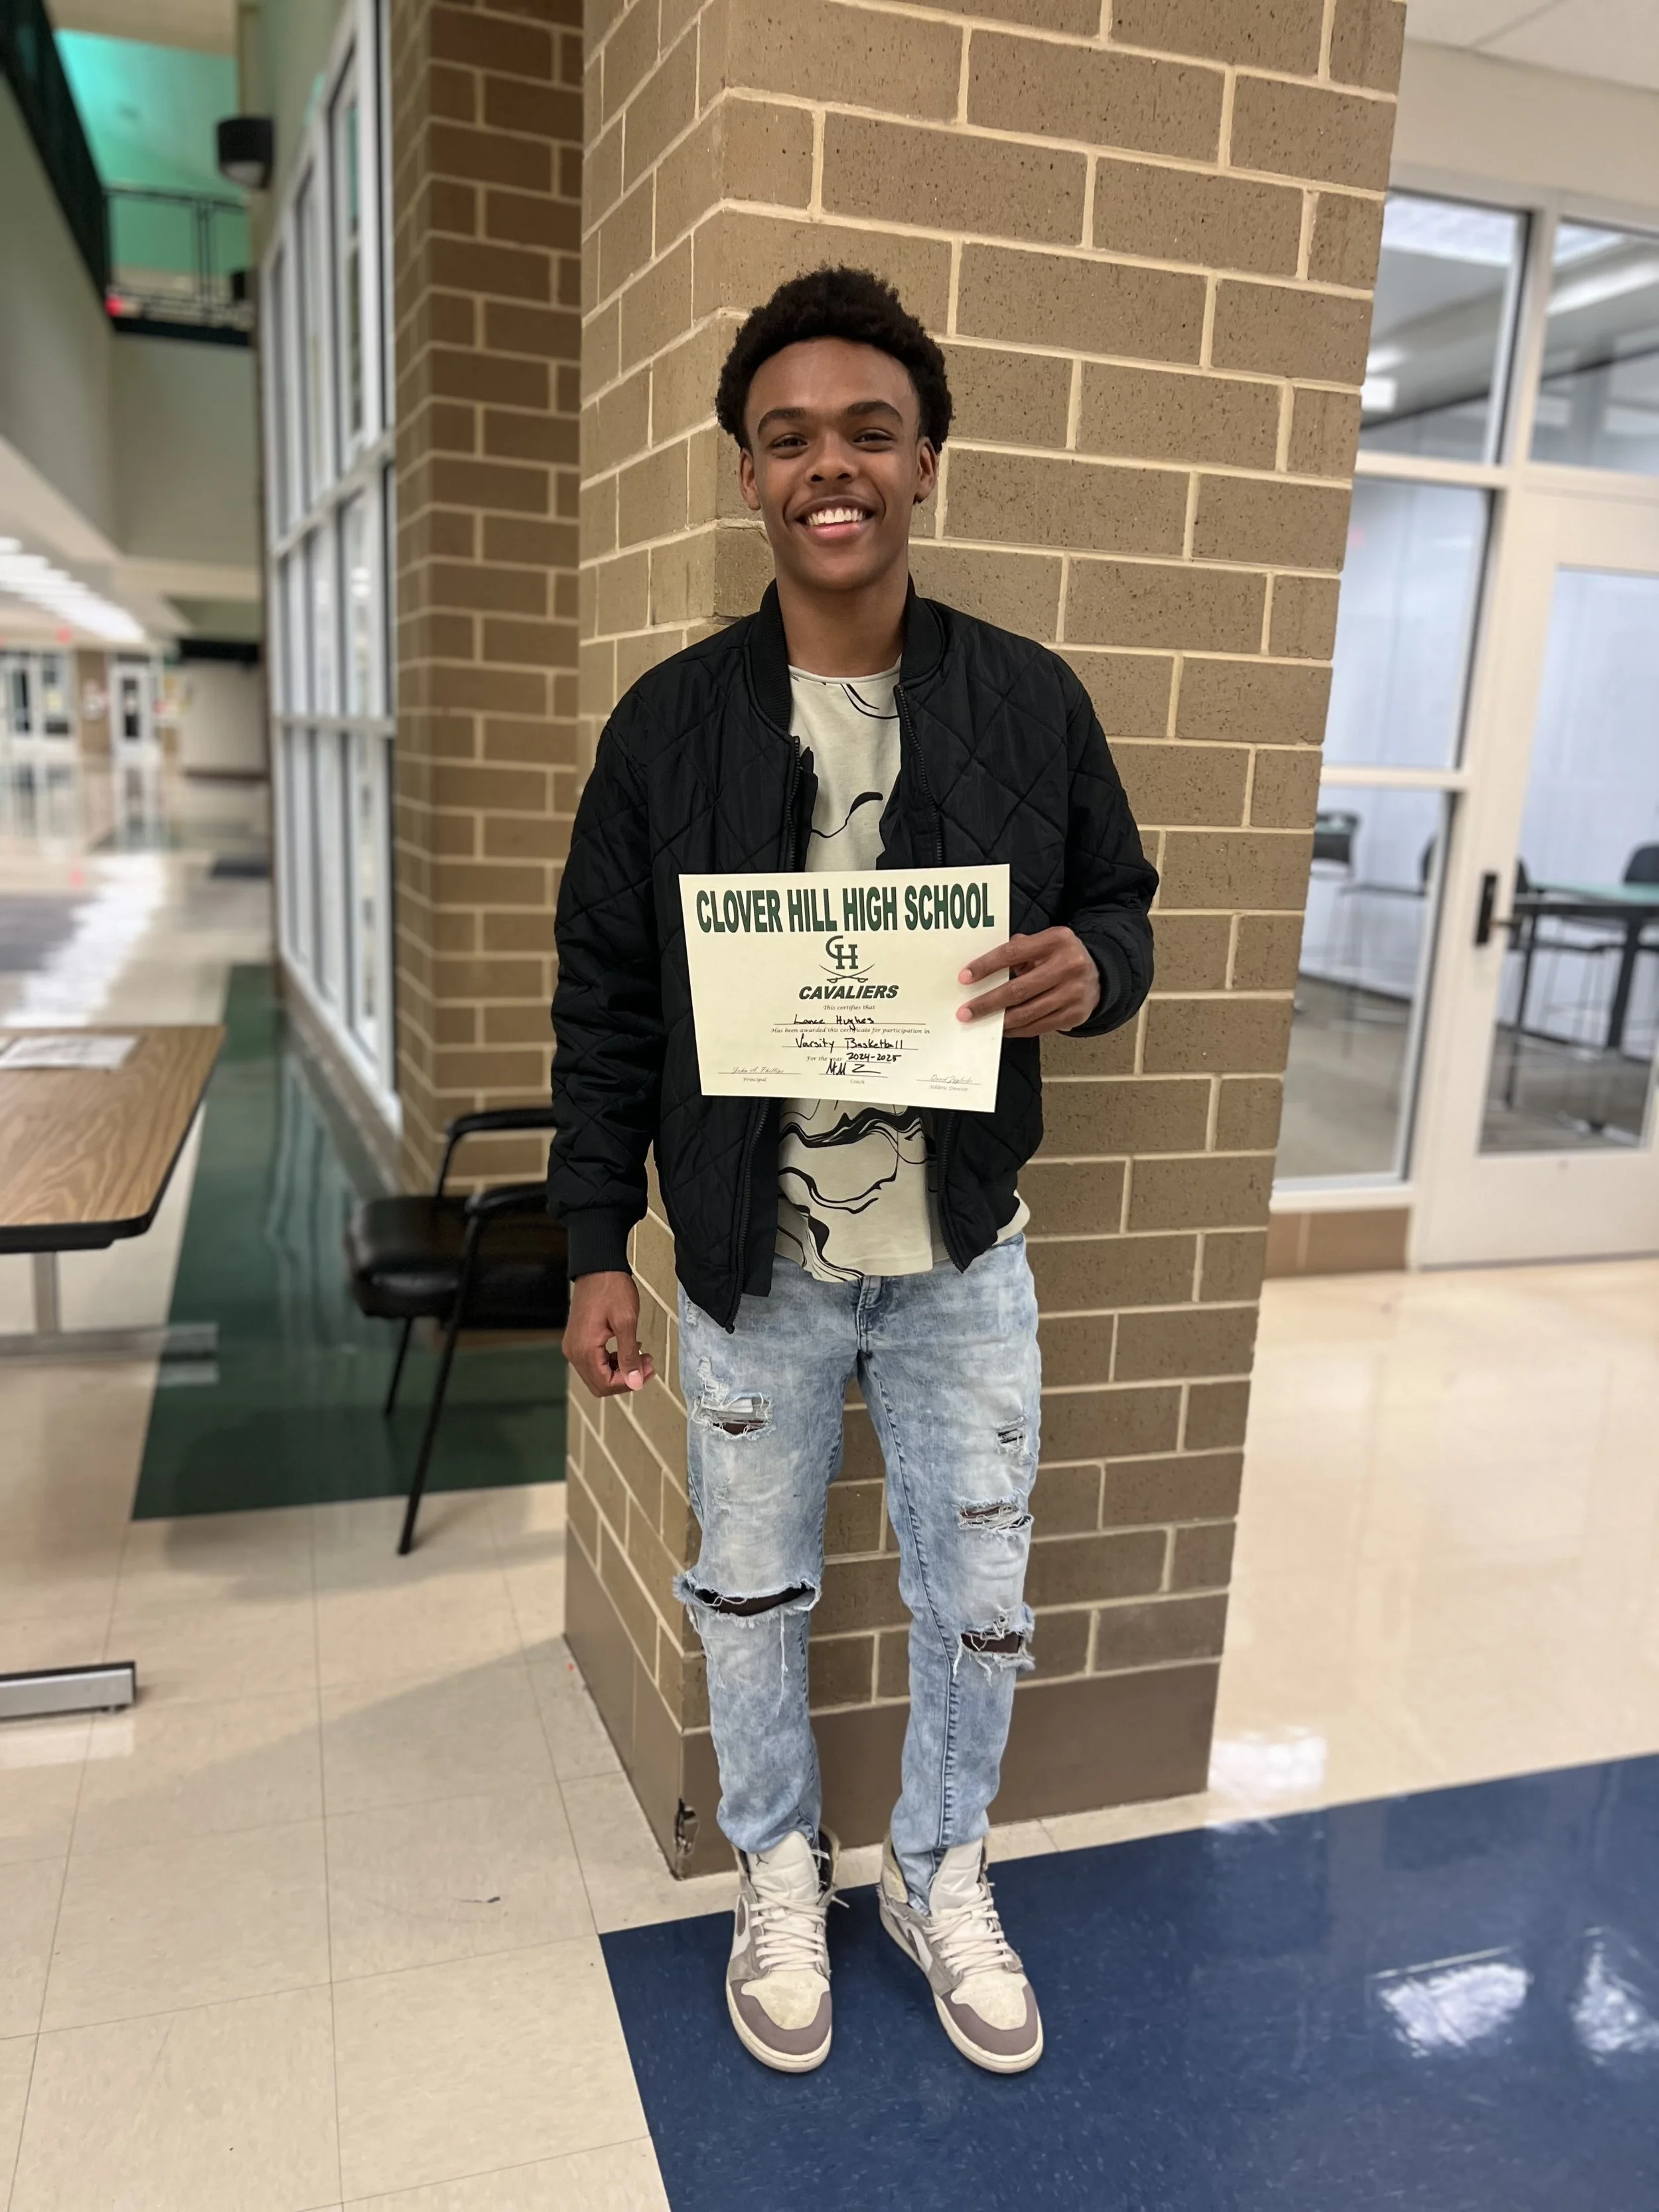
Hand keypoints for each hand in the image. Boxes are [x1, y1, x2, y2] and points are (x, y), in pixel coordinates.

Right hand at [562, 1271, 656, 1397]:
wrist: (598, 1267)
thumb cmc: (611, 1289)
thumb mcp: (626, 1322)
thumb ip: (630, 1356)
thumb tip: (635, 1382)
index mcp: (584, 1349)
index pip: (605, 1384)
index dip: (629, 1382)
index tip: (647, 1371)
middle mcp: (574, 1351)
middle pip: (599, 1384)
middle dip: (625, 1379)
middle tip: (647, 1365)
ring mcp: (574, 1345)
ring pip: (597, 1375)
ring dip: (620, 1370)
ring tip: (641, 1356)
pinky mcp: (577, 1339)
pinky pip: (593, 1362)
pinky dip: (611, 1361)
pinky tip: (627, 1348)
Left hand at [957, 927, 1101, 1038]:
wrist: (1100, 975)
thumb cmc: (1061, 957)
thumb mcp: (1044, 942)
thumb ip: (1018, 949)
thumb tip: (984, 968)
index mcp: (1057, 940)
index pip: (1013, 953)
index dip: (986, 966)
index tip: (965, 977)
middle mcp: (1068, 966)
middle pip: (1019, 989)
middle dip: (988, 1002)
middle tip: (966, 1012)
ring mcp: (1074, 993)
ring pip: (1028, 1012)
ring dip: (1000, 1020)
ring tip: (980, 1021)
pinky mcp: (1075, 1014)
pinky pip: (1039, 1025)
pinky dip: (1018, 1029)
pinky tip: (1003, 1028)